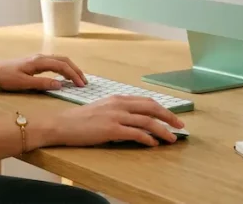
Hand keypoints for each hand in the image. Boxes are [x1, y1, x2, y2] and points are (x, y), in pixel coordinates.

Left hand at [0, 54, 87, 90]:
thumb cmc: (7, 77)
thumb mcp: (24, 83)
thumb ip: (42, 84)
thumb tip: (60, 85)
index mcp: (39, 61)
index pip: (62, 66)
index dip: (73, 75)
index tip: (81, 85)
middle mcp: (41, 57)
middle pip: (64, 60)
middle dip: (76, 70)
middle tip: (84, 82)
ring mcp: (39, 59)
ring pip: (60, 60)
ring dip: (71, 68)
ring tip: (78, 79)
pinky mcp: (36, 62)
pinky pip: (55, 62)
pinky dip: (63, 67)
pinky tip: (64, 76)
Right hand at [36, 95, 186, 146]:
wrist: (62, 125)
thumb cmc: (79, 120)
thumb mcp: (101, 109)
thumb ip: (118, 111)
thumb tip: (134, 121)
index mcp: (117, 98)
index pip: (146, 101)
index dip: (162, 109)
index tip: (172, 117)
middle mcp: (118, 104)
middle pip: (151, 108)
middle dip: (169, 117)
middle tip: (180, 126)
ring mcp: (115, 116)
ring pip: (147, 121)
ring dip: (163, 130)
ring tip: (172, 138)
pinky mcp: (111, 129)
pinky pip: (135, 133)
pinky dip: (147, 139)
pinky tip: (153, 144)